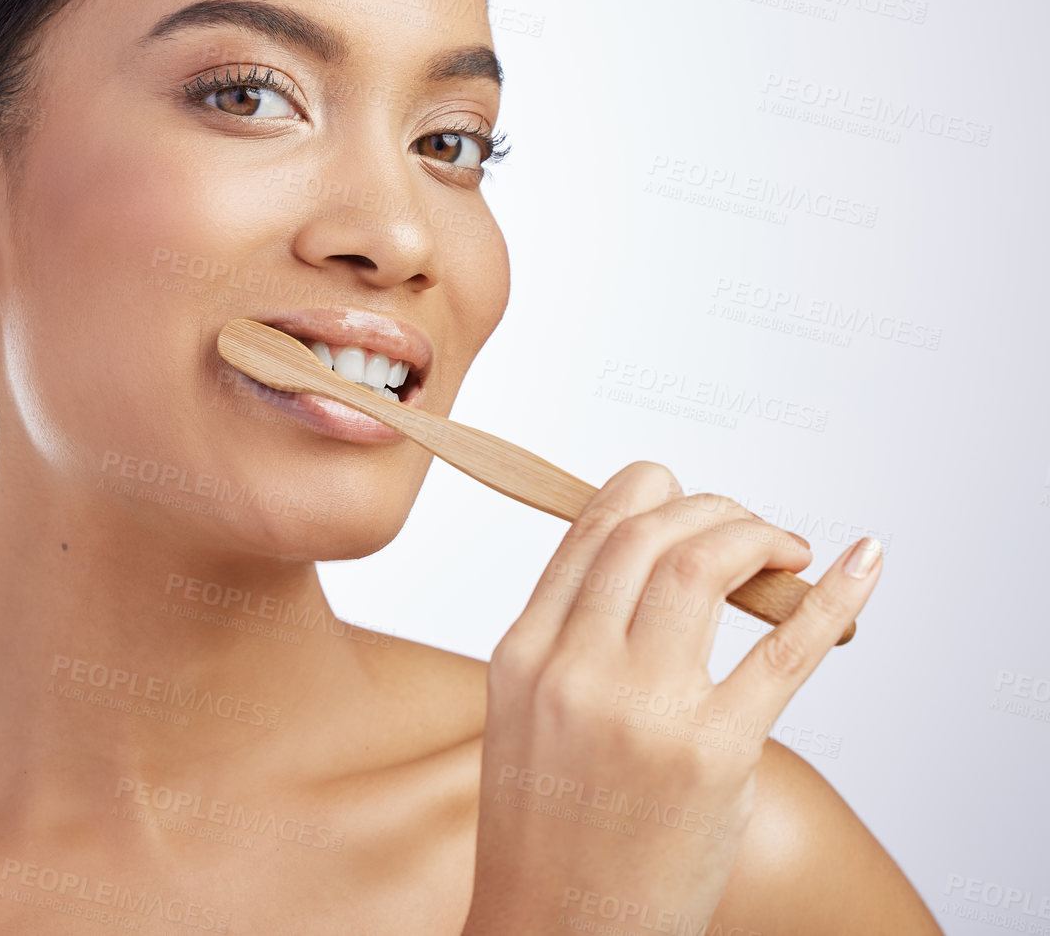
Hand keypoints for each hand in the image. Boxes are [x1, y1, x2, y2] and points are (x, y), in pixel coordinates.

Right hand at [461, 461, 882, 934]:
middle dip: (714, 509)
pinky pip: (785, 651)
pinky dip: (833, 598)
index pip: (591, 527)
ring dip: (758, 535)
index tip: (684, 497)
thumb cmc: (547, 832)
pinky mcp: (715, 753)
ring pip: (703, 563)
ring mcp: (644, 709)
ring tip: (785, 553)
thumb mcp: (523, 714)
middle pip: (650, 532)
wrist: (556, 929)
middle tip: (748, 532)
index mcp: (523, 652)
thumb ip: (568, 636)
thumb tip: (643, 561)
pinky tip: (860, 566)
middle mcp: (575, 668)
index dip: (649, 490)